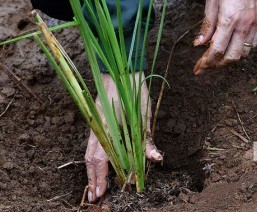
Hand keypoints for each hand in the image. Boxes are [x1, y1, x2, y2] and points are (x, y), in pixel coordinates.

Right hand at [85, 73, 162, 201]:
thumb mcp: (144, 113)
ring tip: (95, 187)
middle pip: (91, 159)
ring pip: (89, 152)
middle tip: (96, 197)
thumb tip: (156, 158)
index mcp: (107, 127)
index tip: (102, 192)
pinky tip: (99, 166)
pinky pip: (92, 144)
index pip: (101, 159)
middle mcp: (97, 127)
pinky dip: (94, 158)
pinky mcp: (96, 121)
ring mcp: (94, 124)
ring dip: (92, 171)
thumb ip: (147, 138)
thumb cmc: (133, 90)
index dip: (100, 177)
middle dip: (93, 179)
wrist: (120, 70)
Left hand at [193, 0, 256, 74]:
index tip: (198, 69)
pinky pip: (253, 43)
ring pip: (244, 53)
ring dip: (230, 59)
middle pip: (231, 57)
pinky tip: (234, 47)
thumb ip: (207, 24)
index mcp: (229, 19)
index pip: (216, 50)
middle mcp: (244, 25)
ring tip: (219, 57)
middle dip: (217, 65)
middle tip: (206, 65)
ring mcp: (255, 24)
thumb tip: (199, 43)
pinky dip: (242, 50)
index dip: (205, 63)